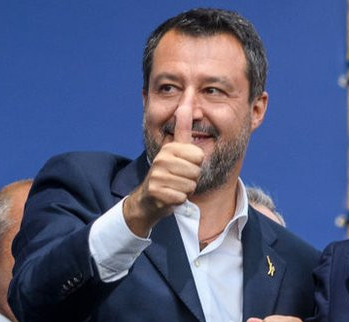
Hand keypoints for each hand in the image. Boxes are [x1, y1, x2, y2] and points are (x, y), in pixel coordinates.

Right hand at [123, 99, 203, 236]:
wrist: (149, 198)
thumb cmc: (168, 173)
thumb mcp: (176, 148)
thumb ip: (183, 127)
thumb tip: (187, 95)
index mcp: (170, 147)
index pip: (198, 156)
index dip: (195, 164)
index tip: (184, 164)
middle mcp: (162, 158)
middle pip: (196, 170)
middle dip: (191, 177)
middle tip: (179, 177)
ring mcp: (158, 175)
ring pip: (190, 184)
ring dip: (185, 189)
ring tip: (174, 185)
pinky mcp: (157, 191)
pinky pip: (182, 196)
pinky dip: (179, 199)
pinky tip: (170, 195)